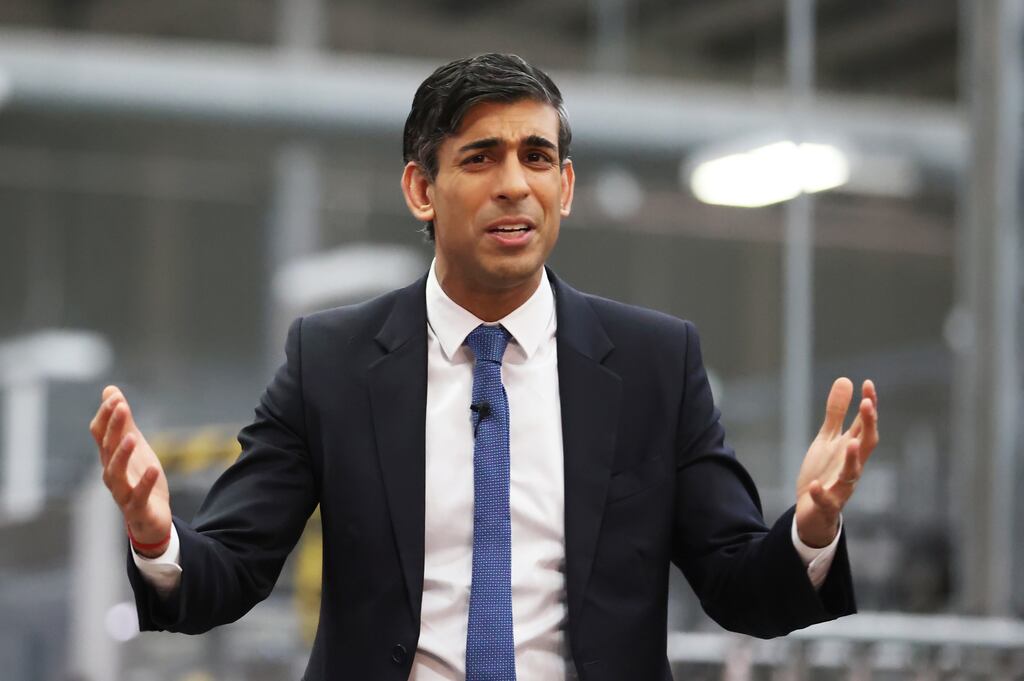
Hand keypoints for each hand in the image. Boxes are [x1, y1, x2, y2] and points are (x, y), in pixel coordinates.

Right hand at [89, 386, 171, 556]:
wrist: (151, 519)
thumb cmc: (139, 480)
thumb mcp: (135, 447)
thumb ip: (124, 421)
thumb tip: (110, 390)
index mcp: (111, 457)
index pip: (101, 434)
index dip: (106, 415)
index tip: (115, 396)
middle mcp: (112, 473)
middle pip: (107, 448)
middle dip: (114, 427)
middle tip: (122, 406)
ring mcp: (123, 492)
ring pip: (116, 473)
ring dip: (122, 455)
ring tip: (133, 438)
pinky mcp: (138, 508)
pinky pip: (139, 496)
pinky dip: (145, 483)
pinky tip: (155, 468)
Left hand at [795, 378, 877, 547]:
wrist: (812, 510)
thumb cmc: (825, 471)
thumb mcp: (828, 439)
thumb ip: (836, 413)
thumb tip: (846, 380)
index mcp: (852, 449)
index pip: (865, 425)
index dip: (869, 406)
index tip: (868, 384)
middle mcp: (852, 466)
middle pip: (866, 445)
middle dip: (869, 426)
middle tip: (867, 404)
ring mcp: (841, 486)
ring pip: (852, 474)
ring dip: (852, 459)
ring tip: (850, 443)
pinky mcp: (827, 504)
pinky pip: (827, 500)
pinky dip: (822, 493)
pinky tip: (815, 485)